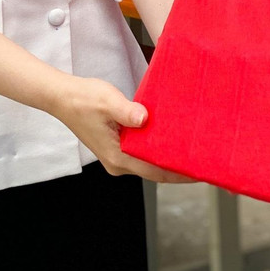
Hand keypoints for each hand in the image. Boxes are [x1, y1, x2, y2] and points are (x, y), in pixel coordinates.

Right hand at [50, 77, 192, 182]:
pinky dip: (158, 148)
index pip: (156, 171)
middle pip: (156, 170)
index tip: (202, 170)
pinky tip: (172, 139)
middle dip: (180, 167)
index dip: (181, 173)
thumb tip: (144, 119)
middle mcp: (119, 162)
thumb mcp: (107, 101)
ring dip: (170, 156)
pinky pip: (143, 152)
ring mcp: (118, 156)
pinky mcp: (118, 147)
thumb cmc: (83, 98)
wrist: (63, 97)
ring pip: (150, 162)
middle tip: (206, 159)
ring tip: (195, 150)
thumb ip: (127, 111)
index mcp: (118, 157)